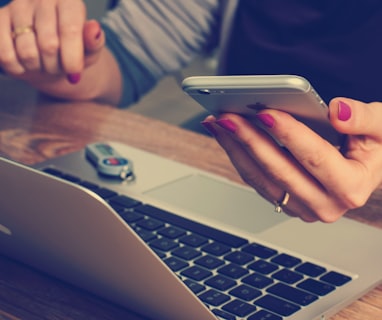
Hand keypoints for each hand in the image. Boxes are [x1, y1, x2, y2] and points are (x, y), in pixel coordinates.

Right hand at [0, 0, 103, 83]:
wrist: (48, 56)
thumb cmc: (72, 51)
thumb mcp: (90, 50)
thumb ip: (94, 42)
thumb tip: (94, 29)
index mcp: (68, 1)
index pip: (69, 31)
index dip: (72, 58)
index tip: (74, 73)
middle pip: (49, 45)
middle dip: (56, 66)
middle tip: (58, 67)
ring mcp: (17, 7)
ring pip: (27, 53)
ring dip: (38, 68)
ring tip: (43, 63)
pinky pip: (5, 54)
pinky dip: (17, 68)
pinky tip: (25, 64)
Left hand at [202, 98, 381, 221]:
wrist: (364, 167)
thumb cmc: (373, 146)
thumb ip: (365, 118)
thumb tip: (337, 112)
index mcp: (351, 187)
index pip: (315, 158)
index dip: (290, 134)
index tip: (266, 112)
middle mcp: (325, 204)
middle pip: (279, 171)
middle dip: (251, 141)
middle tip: (228, 116)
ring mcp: (301, 207)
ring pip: (260, 178)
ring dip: (236, 148)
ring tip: (219, 122)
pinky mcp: (285, 201)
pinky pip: (255, 180)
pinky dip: (238, 155)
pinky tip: (226, 135)